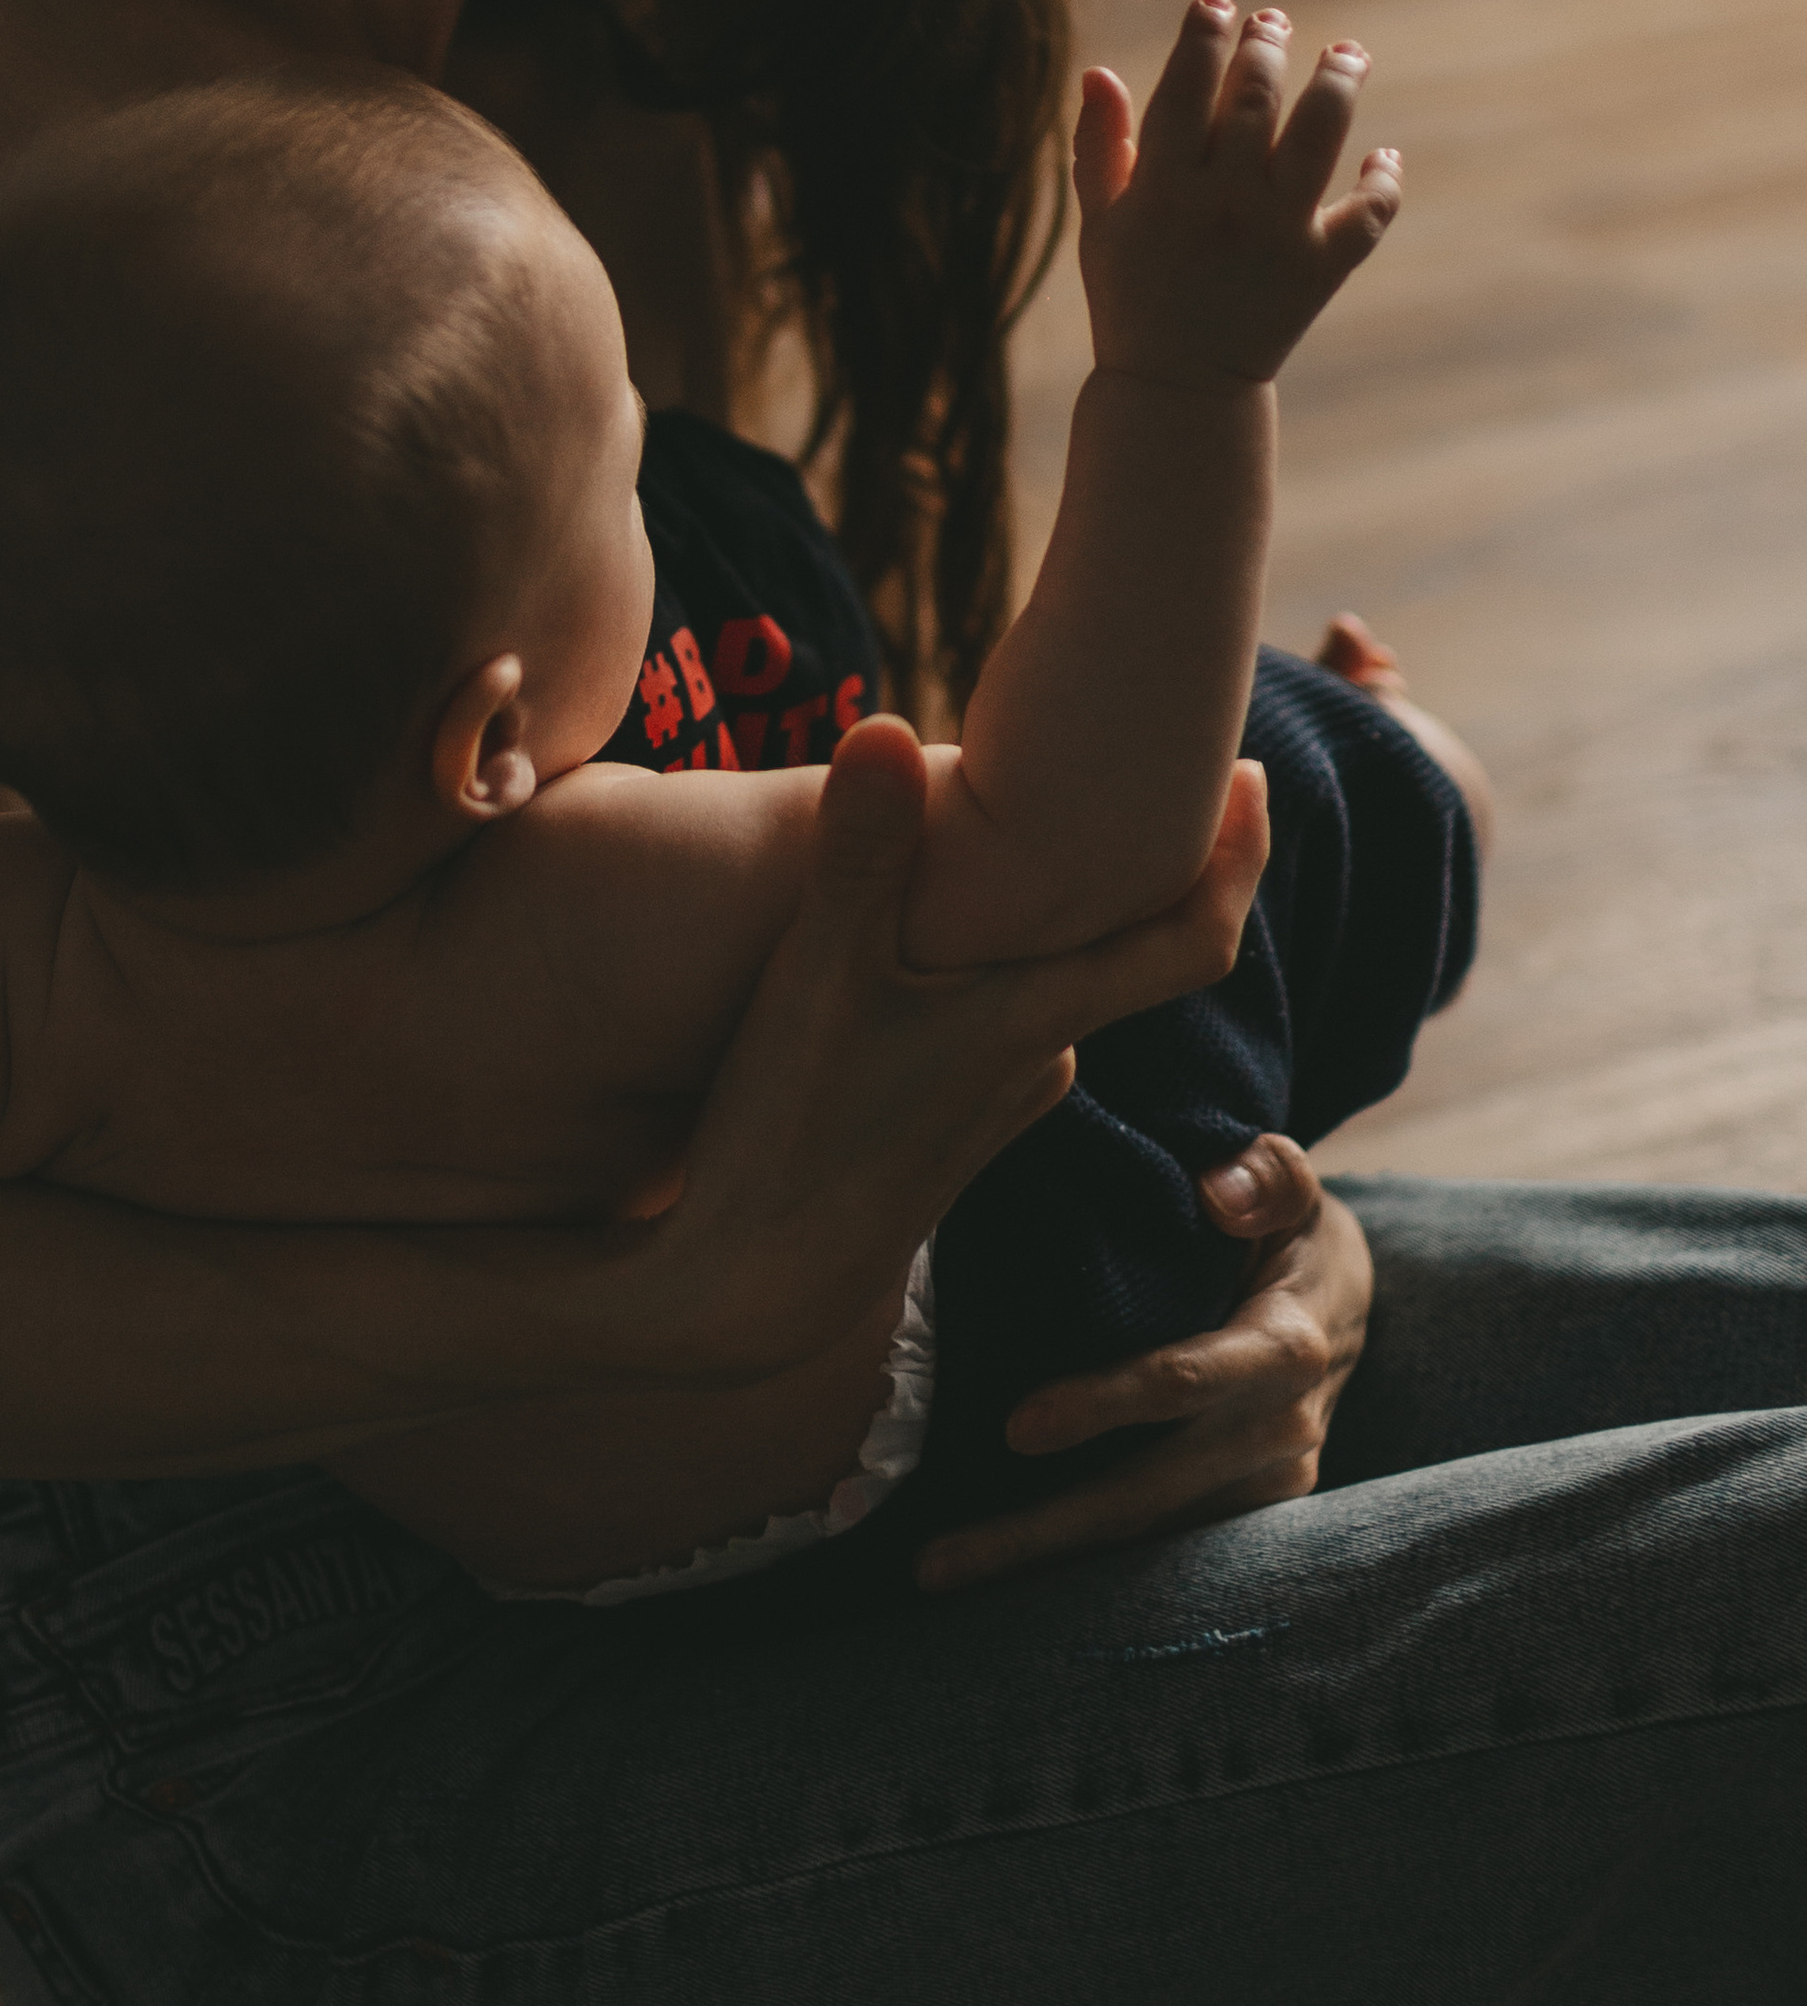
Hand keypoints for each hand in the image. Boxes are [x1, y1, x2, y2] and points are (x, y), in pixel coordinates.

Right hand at [646, 724, 1271, 1387]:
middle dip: (1128, 858)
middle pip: (1122, 944)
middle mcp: (1043, 1056)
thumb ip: (857, 854)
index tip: (1253, 775)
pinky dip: (999, 962)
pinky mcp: (957, 1118)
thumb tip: (884, 724)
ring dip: (1052, 913)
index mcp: (1036, 1018)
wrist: (752, 1282)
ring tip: (1029, 826)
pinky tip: (945, 931)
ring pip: (1054, 979)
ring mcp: (1002, 1094)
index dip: (1239, 855)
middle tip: (1127, 759)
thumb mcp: (815, 981)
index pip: (1191, 939)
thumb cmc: (789, 1130)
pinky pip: (1004, 1015)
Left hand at [913, 1134, 1371, 1589]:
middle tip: (934, 1558)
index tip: (1015, 1427)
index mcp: (1285, 1348)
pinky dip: (1083, 1567)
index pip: (1186, 1381)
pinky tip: (999, 1579)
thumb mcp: (1293, 1192)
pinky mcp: (1246, 1514)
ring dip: (1046, 1562)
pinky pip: (1160, 1548)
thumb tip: (1217, 1191)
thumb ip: (1267, 1176)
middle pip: (1149, 1494)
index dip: (1104, 1405)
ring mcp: (1265, 1486)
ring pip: (1147, 1539)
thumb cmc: (1290, 1235)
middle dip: (1042, 1530)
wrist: (1343, 1305)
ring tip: (939, 1574)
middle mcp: (1280, 1433)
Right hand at [1077, 0, 1400, 391]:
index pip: (1186, 89)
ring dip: (1339, 83)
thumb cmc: (1131, 292)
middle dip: (1267, 47)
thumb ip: (1100, 145)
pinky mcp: (1319, 270)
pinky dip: (1382, 182)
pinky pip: (1367, 214)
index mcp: (1160, 190)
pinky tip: (1382, 157)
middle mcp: (1221, 205)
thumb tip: (1100, 70)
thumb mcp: (1101, 222)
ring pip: (1320, 137)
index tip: (1218, 4)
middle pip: (1256, 101)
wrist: (1177, 388)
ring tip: (1347, 54)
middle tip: (1274, 24)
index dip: (1203, 36)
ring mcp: (1276, 236)